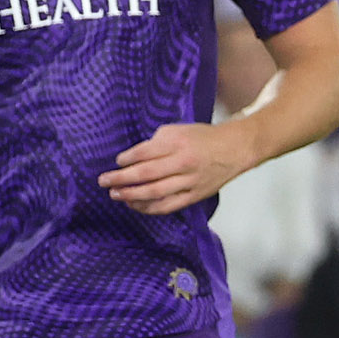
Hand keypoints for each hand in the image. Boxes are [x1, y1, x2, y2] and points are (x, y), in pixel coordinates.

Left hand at [100, 121, 256, 216]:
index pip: (145, 152)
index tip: (117, 162)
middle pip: (146, 173)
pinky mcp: (194, 195)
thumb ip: (157, 142)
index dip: (127, 159)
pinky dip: (149, 207)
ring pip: (154, 192)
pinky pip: (168, 205)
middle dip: (120, 179)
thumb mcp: (179, 130)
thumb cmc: (204, 138)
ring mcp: (189, 181)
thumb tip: (133, 158)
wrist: (235, 149)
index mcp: (178, 142)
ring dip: (131, 195)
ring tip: (115, 194)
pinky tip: (135, 205)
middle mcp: (183, 162)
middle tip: (103, 181)